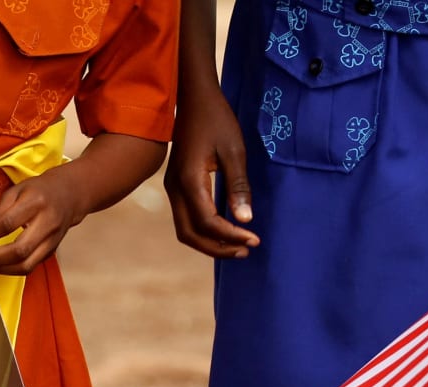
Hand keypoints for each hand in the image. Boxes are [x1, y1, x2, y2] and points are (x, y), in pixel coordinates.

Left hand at [0, 167, 91, 275]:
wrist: (69, 196)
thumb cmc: (40, 191)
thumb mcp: (17, 191)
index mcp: (36, 203)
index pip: (8, 223)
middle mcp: (47, 224)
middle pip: (19, 251)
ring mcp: (51, 242)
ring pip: (25, 265)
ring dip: (0, 267)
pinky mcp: (50, 253)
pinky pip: (28, 267)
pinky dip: (9, 268)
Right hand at [166, 84, 259, 258]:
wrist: (194, 97)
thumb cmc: (217, 119)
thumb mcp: (234, 150)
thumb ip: (238, 186)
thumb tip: (246, 220)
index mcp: (189, 180)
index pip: (208, 222)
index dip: (231, 236)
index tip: (255, 238)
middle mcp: (175, 188)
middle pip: (191, 235)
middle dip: (218, 248)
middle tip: (246, 249)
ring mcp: (172, 188)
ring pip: (186, 230)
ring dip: (210, 243)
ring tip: (238, 244)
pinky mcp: (176, 186)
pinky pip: (186, 218)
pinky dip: (204, 231)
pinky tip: (225, 229)